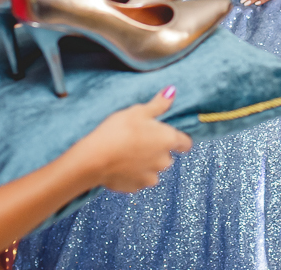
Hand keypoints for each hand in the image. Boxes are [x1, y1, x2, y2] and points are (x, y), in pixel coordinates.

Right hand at [74, 87, 191, 192]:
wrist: (94, 159)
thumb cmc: (118, 131)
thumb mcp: (138, 111)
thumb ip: (158, 104)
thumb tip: (172, 92)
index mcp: (168, 140)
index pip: (186, 143)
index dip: (179, 139)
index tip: (166, 134)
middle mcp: (164, 161)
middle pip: (167, 156)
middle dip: (157, 150)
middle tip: (140, 139)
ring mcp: (150, 177)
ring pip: (153, 170)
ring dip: (145, 163)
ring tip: (127, 152)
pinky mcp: (135, 188)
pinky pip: (138, 180)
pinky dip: (132, 173)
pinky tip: (119, 164)